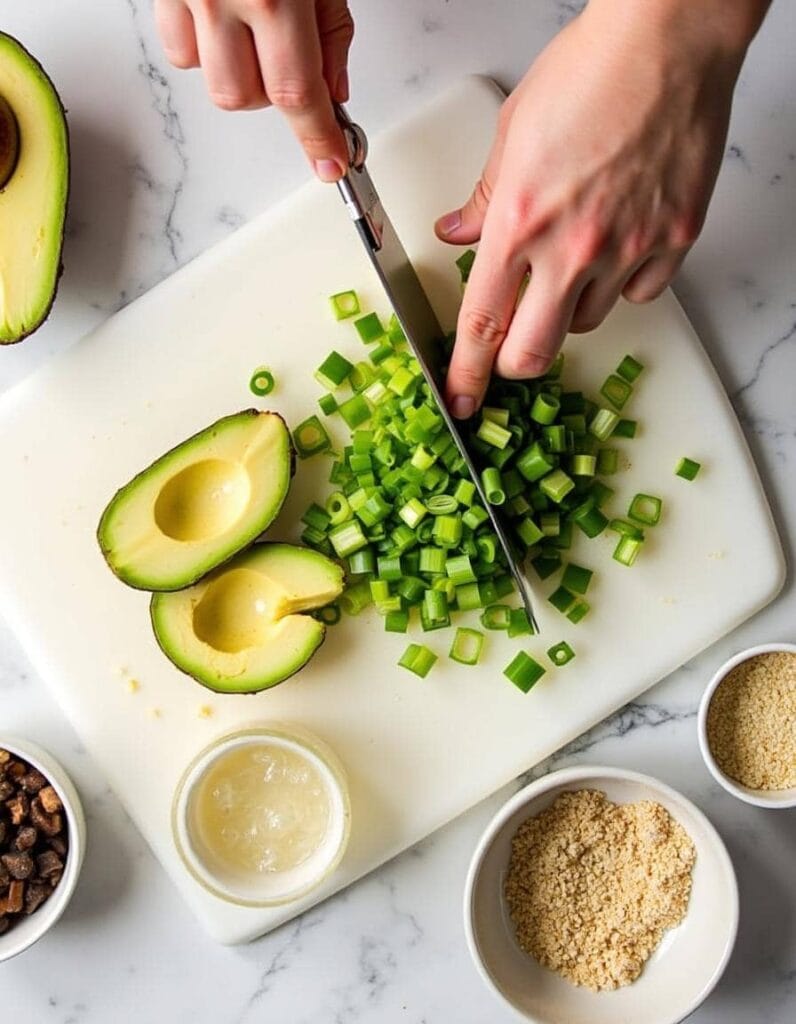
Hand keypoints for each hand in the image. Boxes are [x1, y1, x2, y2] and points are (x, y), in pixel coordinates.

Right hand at [155, 0, 353, 180]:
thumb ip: (331, 31)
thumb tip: (333, 91)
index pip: (297, 93)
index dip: (316, 136)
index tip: (330, 162)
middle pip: (245, 98)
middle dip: (274, 94)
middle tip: (291, 55)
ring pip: (213, 83)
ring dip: (240, 76)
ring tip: (255, 33)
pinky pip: (179, 51)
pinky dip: (203, 50)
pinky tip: (222, 23)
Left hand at [436, 0, 766, 417]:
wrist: (668, 41)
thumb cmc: (590, 71)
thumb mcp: (512, 134)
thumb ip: (483, 200)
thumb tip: (458, 233)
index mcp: (518, 222)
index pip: (480, 324)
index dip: (465, 374)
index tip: (459, 401)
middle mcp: (571, 248)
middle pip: (533, 352)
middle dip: (514, 362)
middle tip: (512, 346)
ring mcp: (627, 250)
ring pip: (585, 323)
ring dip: (566, 309)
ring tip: (570, 257)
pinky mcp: (673, 243)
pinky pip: (639, 295)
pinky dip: (621, 284)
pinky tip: (616, 245)